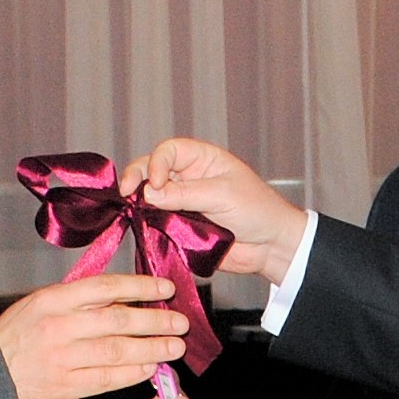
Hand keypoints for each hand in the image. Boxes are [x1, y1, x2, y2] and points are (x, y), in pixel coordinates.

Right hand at [0, 275, 188, 398]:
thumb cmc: (14, 340)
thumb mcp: (38, 306)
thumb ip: (76, 300)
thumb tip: (120, 296)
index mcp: (52, 300)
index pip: (105, 287)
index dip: (140, 287)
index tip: (165, 289)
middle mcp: (59, 326)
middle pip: (118, 320)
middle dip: (155, 321)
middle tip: (179, 322)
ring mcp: (63, 358)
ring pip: (117, 351)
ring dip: (151, 348)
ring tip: (174, 347)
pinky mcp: (65, 386)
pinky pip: (107, 379)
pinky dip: (132, 373)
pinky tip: (150, 368)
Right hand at [130, 137, 308, 285]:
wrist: (271, 246)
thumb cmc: (257, 210)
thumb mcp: (222, 195)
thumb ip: (185, 194)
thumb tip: (149, 194)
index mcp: (201, 159)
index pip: (168, 151)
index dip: (157, 163)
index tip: (155, 184)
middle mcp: (188, 178)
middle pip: (151, 171)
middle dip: (137, 179)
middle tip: (127, 194)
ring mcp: (182, 203)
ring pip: (150, 198)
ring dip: (140, 204)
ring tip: (133, 212)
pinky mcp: (180, 227)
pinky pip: (157, 223)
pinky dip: (148, 224)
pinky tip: (142, 226)